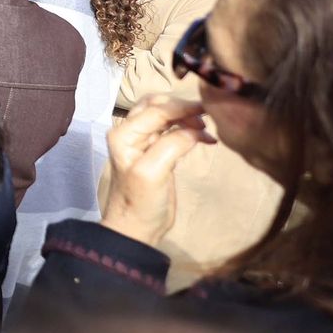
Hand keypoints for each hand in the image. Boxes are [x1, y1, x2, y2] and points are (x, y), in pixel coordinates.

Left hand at [101, 96, 214, 246]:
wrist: (137, 227)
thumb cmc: (140, 202)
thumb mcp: (153, 173)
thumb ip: (171, 146)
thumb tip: (196, 130)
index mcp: (124, 134)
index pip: (155, 110)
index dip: (182, 106)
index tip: (208, 108)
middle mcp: (130, 132)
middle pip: (158, 105)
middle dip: (183, 107)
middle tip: (207, 118)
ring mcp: (143, 141)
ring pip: (166, 116)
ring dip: (187, 118)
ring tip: (207, 130)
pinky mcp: (157, 151)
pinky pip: (173, 130)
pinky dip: (189, 130)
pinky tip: (207, 139)